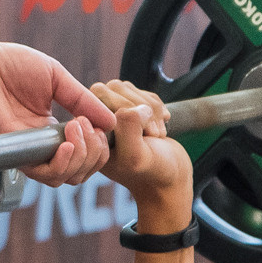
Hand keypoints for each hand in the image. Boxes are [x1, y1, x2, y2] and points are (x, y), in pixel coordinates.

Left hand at [0, 30, 114, 186]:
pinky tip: (66, 142)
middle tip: (86, 125)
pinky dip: (61, 162)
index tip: (100, 123)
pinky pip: (42, 172)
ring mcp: (26, 150)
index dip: (99, 146)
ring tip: (77, 128)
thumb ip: (83, 100)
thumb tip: (112, 122)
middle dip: (94, 152)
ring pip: (63, 178)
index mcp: (51, 129)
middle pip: (78, 172)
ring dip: (81, 157)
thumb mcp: (56, 78)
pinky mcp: (12, 151)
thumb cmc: (7, 64)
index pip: (85, 154)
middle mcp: (40, 145)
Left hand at [93, 80, 194, 230]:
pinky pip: (140, 92)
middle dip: (140, 107)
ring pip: (127, 88)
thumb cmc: (152, 170)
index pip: (98, 96)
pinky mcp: (131, 110)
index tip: (143, 136)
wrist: (172, 175)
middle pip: (114, 88)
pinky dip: (156, 106)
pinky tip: (161, 125)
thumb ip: (128, 128)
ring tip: (157, 133)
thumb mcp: (137, 155)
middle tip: (153, 133)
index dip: (125, 109)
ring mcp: (113, 114)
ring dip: (150, 108)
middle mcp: (97, 122)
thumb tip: (129, 106)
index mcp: (89, 133)